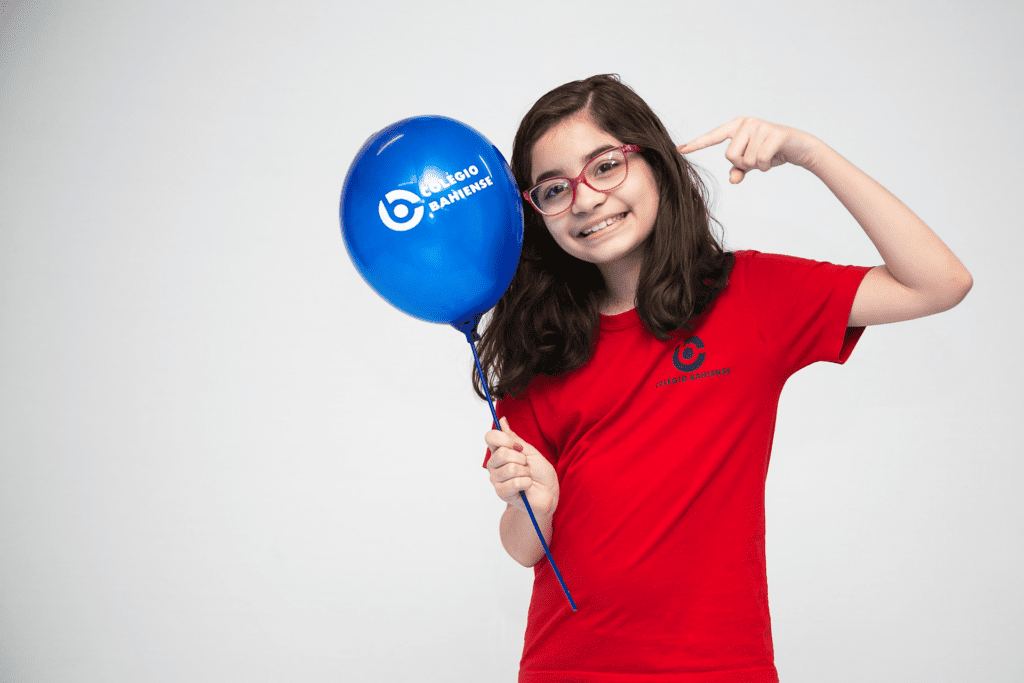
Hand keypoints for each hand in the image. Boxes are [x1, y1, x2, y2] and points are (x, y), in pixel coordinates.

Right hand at [484, 417, 558, 516]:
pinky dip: (526, 483)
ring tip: (528, 477)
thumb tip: (502, 420)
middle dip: (521, 459)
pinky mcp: (501, 493)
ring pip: (510, 468)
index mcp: (500, 452)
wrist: (548, 493)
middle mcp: (494, 465)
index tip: (518, 447)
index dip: (505, 439)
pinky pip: (513, 483)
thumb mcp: (530, 451)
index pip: (490, 437)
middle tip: (526, 466)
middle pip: (501, 453)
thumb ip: (514, 438)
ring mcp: (496, 479)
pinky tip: (526, 486)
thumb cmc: (541, 473)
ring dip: (525, 472)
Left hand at [677, 116, 818, 183]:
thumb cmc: (770, 152)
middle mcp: (746, 122)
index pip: (712, 137)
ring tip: (767, 156)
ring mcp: (760, 126)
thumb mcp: (751, 162)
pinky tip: (774, 159)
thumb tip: (732, 179)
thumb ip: (738, 169)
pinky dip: (766, 166)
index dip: (696, 145)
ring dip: (757, 165)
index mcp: (736, 126)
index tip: (679, 150)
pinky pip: (760, 161)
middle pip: (730, 156)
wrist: (798, 147)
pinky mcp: (774, 133)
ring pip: (746, 160)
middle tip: (757, 158)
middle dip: (743, 164)